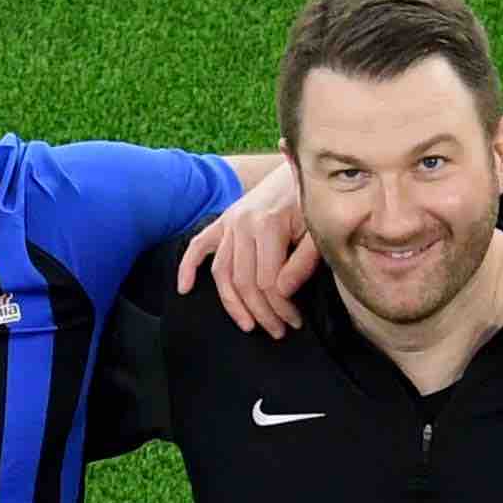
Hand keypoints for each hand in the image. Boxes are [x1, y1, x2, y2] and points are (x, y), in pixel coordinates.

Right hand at [181, 162, 316, 338]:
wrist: (297, 172)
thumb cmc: (311, 204)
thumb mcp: (318, 232)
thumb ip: (302, 262)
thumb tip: (283, 292)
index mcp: (268, 225)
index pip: (268, 282)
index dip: (280, 308)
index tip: (294, 322)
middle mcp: (242, 224)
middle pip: (244, 282)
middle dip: (262, 313)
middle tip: (278, 331)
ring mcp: (228, 222)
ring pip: (222, 273)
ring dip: (232, 304)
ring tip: (249, 325)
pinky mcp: (222, 222)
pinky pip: (199, 246)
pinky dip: (188, 267)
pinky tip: (185, 289)